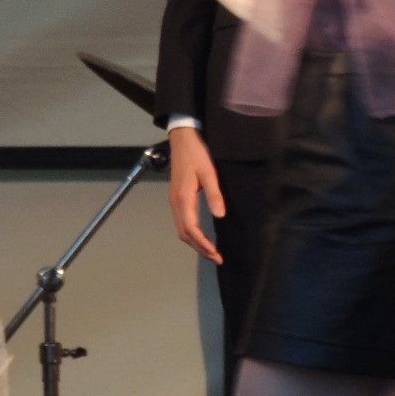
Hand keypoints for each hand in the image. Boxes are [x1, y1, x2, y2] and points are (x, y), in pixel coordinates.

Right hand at [167, 127, 224, 262]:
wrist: (183, 138)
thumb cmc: (197, 153)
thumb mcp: (209, 172)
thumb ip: (214, 194)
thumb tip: (219, 216)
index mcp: (183, 198)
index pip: (191, 229)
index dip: (203, 244)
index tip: (216, 254)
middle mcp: (175, 203)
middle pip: (184, 234)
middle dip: (200, 248)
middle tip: (217, 258)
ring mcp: (174, 201)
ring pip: (182, 229)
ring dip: (195, 242)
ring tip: (211, 251)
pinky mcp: (177, 198)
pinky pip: (183, 222)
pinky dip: (192, 233)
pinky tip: (202, 236)